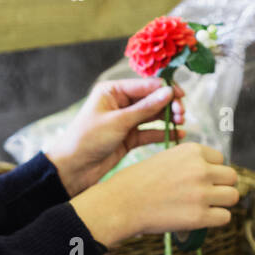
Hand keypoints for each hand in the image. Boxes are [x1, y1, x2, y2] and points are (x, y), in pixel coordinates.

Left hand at [45, 77, 185, 196]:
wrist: (73, 169)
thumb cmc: (88, 139)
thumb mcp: (118, 122)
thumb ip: (145, 108)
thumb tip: (169, 92)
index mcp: (112, 91)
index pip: (144, 85)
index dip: (164, 89)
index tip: (181, 96)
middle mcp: (120, 103)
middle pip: (151, 99)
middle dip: (168, 104)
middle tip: (181, 114)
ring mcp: (125, 121)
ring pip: (153, 115)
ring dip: (167, 118)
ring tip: (181, 122)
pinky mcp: (129, 138)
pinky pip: (150, 132)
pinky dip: (163, 133)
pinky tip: (178, 135)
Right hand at [73, 141, 238, 247]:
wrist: (119, 204)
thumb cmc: (136, 182)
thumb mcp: (164, 159)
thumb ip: (188, 163)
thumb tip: (210, 174)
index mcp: (192, 151)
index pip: (220, 160)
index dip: (211, 171)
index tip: (198, 180)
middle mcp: (200, 169)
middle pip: (231, 177)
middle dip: (221, 186)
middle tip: (206, 195)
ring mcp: (201, 193)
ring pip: (232, 197)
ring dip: (221, 203)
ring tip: (205, 207)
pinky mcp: (199, 216)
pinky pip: (224, 217)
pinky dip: (215, 220)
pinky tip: (200, 219)